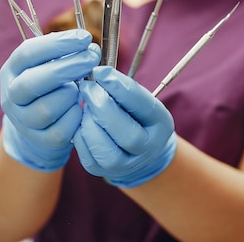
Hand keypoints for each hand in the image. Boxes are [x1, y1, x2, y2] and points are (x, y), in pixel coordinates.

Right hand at [0, 29, 100, 171]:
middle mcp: (11, 96)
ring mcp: (22, 120)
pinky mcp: (39, 140)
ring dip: (71, 95)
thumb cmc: (50, 84)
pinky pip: (60, 131)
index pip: (27, 53)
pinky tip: (80, 107)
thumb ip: (64, 53)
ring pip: (46, 109)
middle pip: (33, 82)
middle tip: (92, 57)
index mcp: (12, 70)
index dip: (58, 44)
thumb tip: (89, 47)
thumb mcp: (48, 64)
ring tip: (81, 89)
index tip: (84, 38)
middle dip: (68, 67)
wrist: (39, 124)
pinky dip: (75, 117)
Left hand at [74, 66, 176, 187]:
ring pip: (106, 151)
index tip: (101, 71)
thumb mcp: (137, 97)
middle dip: (103, 107)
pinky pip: (88, 157)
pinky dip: (82, 136)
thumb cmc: (134, 113)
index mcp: (161, 124)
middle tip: (88, 87)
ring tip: (86, 106)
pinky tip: (83, 122)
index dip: (119, 87)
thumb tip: (99, 74)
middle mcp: (148, 149)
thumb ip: (123, 87)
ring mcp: (126, 165)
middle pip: (127, 135)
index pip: (143, 106)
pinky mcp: (103, 172)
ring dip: (91, 124)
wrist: (134, 145)